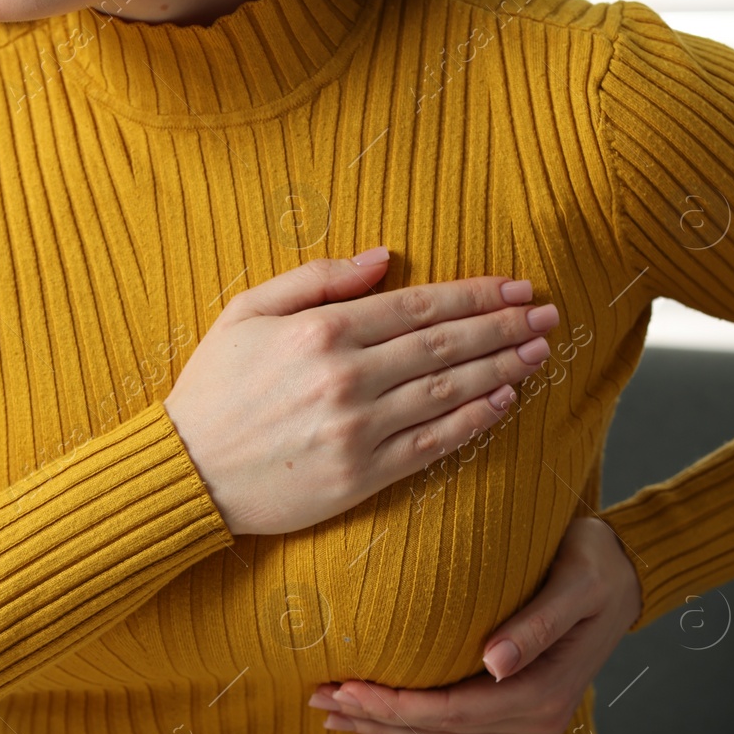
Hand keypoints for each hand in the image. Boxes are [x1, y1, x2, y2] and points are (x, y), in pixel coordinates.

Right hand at [164, 250, 558, 535]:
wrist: (185, 473)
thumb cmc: (211, 390)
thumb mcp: (245, 312)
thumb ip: (314, 279)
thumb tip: (384, 257)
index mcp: (319, 332)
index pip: (418, 306)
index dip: (475, 294)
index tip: (516, 285)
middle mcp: (346, 378)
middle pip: (445, 345)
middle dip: (504, 325)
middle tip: (548, 314)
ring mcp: (358, 430)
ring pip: (449, 391)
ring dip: (502, 368)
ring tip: (539, 352)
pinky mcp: (361, 476)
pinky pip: (433, 444)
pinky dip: (474, 420)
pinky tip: (503, 401)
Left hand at [309, 516, 641, 733]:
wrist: (628, 572)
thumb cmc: (597, 565)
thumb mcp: (575, 583)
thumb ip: (537, 624)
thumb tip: (496, 662)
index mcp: (541, 692)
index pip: (453, 711)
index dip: (395, 706)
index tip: (347, 688)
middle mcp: (534, 717)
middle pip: (440, 731)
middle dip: (376, 718)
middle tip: (320, 700)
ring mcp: (528, 719)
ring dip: (387, 732)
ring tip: (334, 720)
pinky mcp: (520, 709)